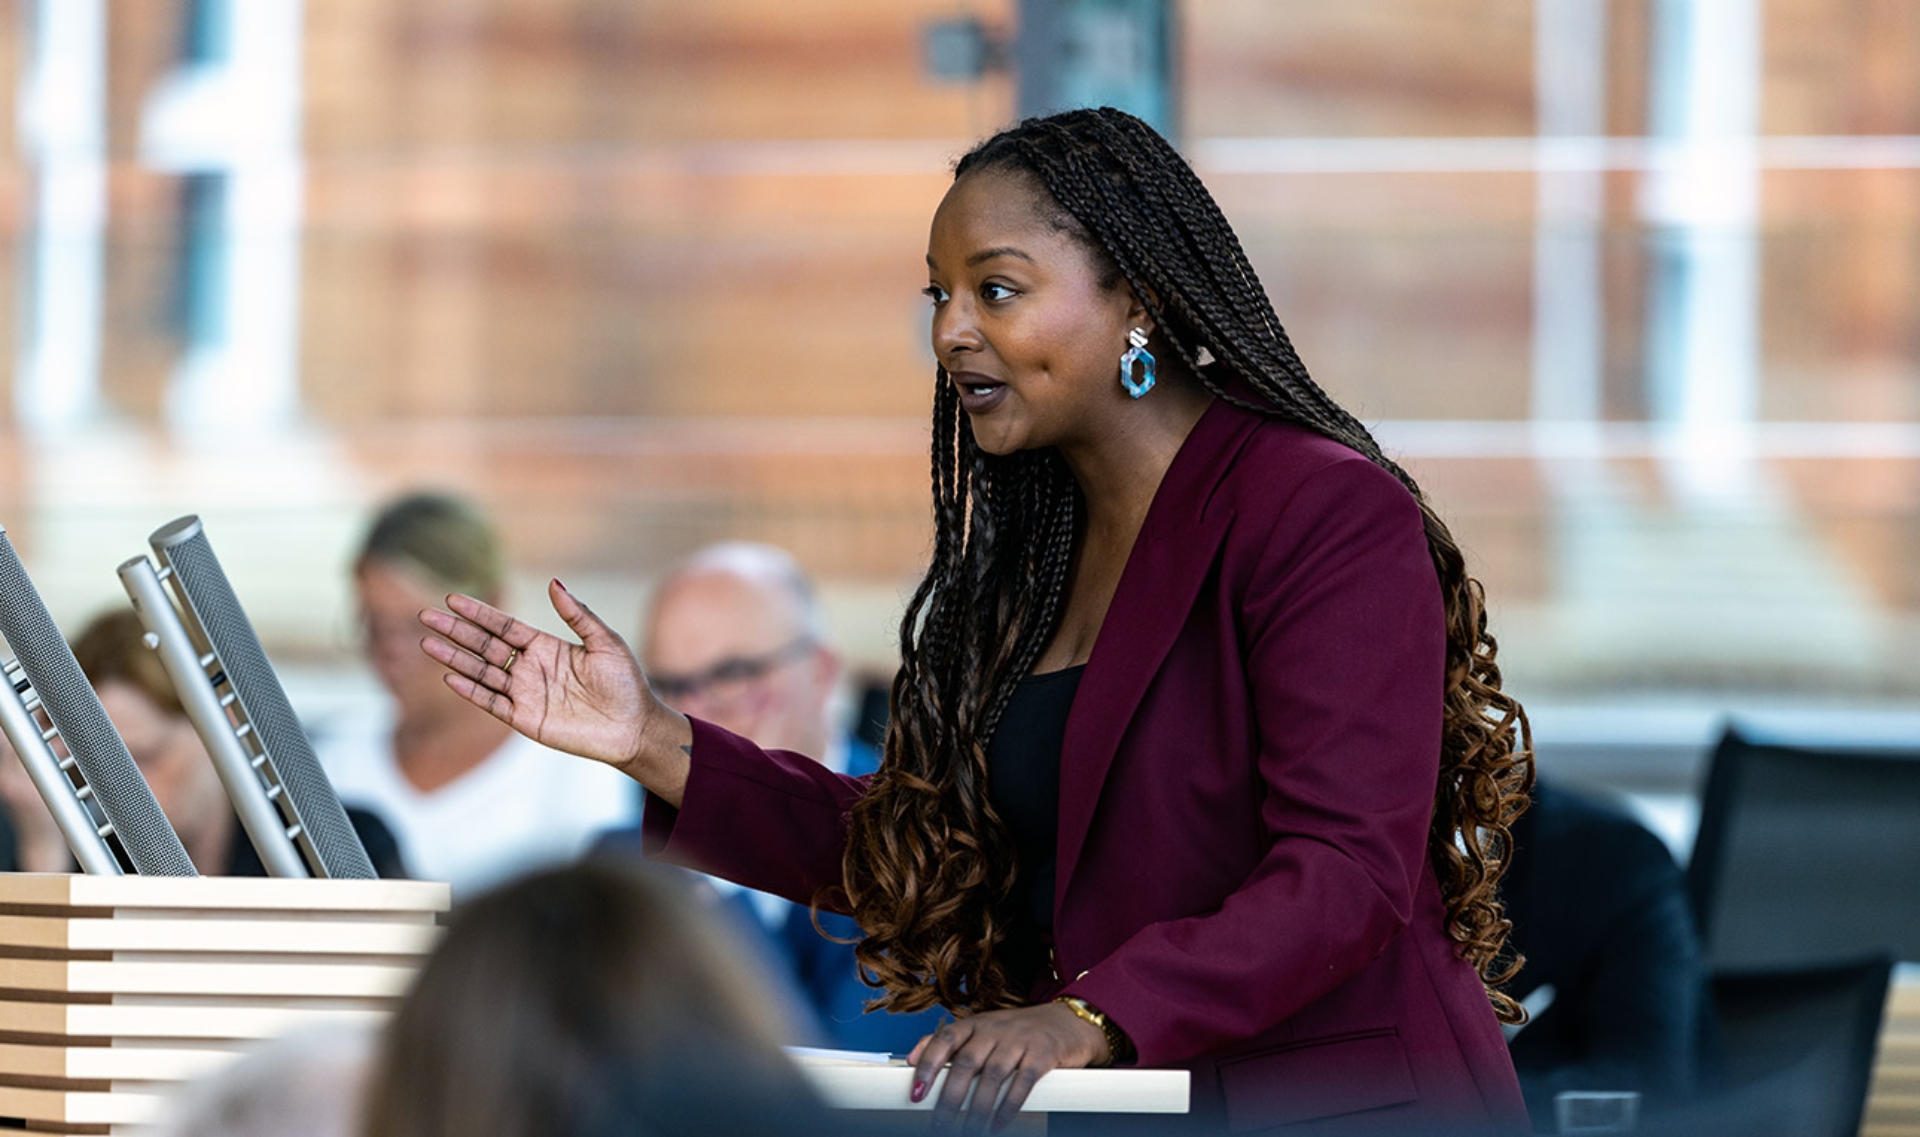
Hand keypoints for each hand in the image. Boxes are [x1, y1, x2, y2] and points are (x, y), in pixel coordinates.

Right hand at [418, 580, 690, 803]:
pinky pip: (492, 702)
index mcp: (546, 647)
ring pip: (481, 673)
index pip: (503, 627)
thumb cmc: (625, 683)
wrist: (634, 727)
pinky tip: (450, 677)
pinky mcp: (525, 719)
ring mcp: (525, 694)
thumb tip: (554, 582)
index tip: (452, 598)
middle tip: (425, 615)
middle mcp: (530, 668)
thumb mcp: (605, 642)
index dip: (478, 613)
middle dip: (456, 631)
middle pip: (484, 646)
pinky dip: (471, 691)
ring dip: (454, 658)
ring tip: (427, 643)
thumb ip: (577, 614)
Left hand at [907, 1002, 1107, 1133]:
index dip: (927, 1065)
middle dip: (950, 1099)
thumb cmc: (1020, 1032)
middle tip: (940, 1125)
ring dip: (978, 1109)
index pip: (945, 1039)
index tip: (917, 1094)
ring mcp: (1020, 1040)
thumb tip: (911, 1058)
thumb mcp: (983, 1030)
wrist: (1069, 1022)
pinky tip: (997, 1125)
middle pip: (966, 1063)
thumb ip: (949, 1043)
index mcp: (976, 1023)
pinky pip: (1023, 1083)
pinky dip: (1008, 1107)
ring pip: (992, 1076)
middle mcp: (995, 1028)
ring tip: (969, 1132)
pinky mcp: (1044, 1054)